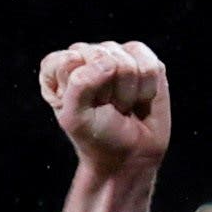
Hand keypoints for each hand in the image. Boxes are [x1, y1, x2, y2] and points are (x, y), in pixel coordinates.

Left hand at [40, 41, 170, 175]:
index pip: (68, 59)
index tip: (84, 107)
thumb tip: (108, 63)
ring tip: (122, 106)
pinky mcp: (144, 61)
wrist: (130, 156)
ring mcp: (118, 55)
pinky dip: (148, 88)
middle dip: (108, 90)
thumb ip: (79, 85)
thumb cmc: (97, 138)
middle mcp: (88, 56)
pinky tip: (139, 99)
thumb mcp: (76, 118)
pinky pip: (150, 64)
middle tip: (106, 108)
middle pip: (101, 55)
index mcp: (61, 69)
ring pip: (127, 60)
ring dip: (128, 92)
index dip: (80, 85)